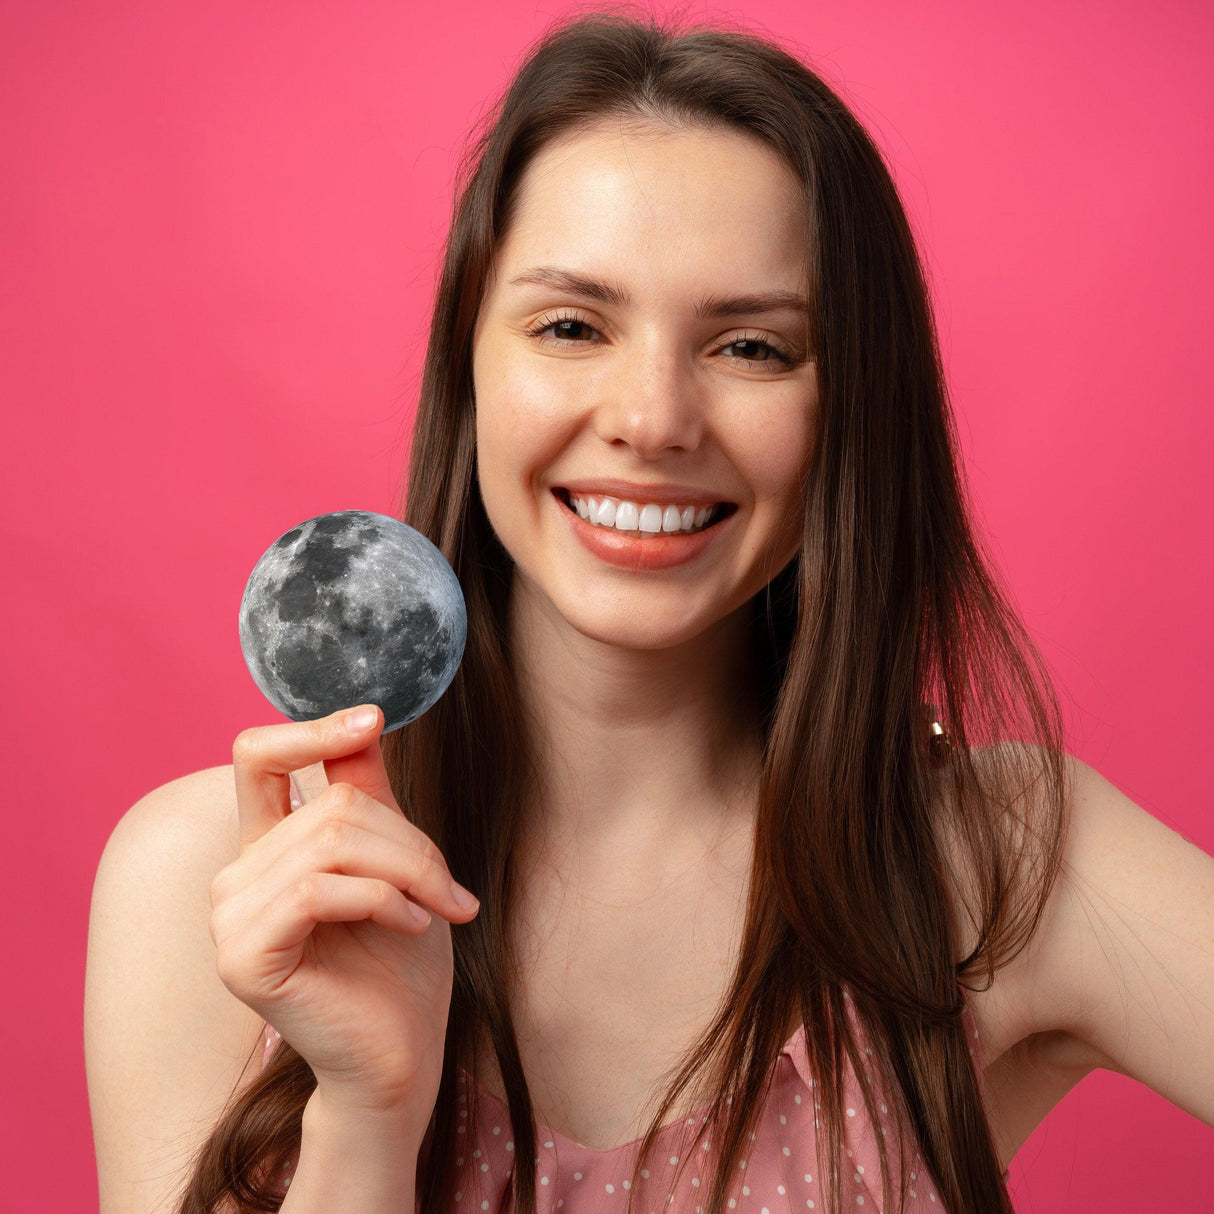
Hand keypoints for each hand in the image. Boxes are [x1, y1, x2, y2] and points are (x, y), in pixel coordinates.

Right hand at [210, 704, 478, 1125]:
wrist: (402, 1052)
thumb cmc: (401, 960)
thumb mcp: (394, 861)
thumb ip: (367, 794)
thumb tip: (366, 715)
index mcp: (267, 847)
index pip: (258, 758)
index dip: (310, 730)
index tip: (372, 718)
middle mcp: (237, 875)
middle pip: (330, 805)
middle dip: (409, 841)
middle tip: (451, 889)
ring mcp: (230, 917)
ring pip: (330, 841)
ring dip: (407, 871)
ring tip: (440, 908)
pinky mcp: (243, 955)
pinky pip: (318, 890)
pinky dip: (382, 900)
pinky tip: (412, 925)